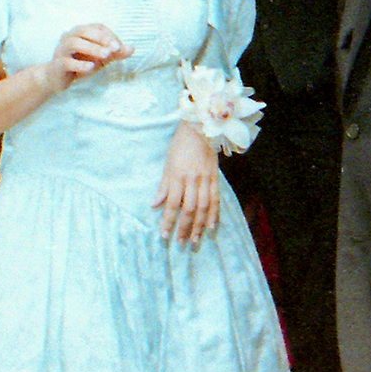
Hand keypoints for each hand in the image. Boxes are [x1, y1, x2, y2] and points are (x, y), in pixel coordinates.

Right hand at [41, 23, 132, 92]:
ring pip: (74, 43)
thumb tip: (132, 49)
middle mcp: (69, 37)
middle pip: (83, 31)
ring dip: (91, 48)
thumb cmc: (80, 64)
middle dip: (101, 38)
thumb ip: (115, 53)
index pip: (97, 27)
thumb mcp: (100, 58)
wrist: (55, 78)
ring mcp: (61, 50)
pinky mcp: (57, 65)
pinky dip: (80, 64)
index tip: (120, 48)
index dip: (110, 35)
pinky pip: (67, 62)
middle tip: (116, 48)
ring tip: (106, 55)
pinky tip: (91, 68)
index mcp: (80, 32)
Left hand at [153, 120, 219, 243]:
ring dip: (200, 226)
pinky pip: (216, 199)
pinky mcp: (215, 177)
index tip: (164, 235)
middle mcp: (192, 179)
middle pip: (189, 209)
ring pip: (204, 207)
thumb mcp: (168, 164)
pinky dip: (215, 214)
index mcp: (177, 176)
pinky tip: (213, 226)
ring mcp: (205, 179)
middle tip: (180, 243)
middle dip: (184, 227)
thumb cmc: (180, 145)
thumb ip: (163, 186)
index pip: (171, 203)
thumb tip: (154, 205)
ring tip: (196, 240)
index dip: (168, 220)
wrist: (200, 129)